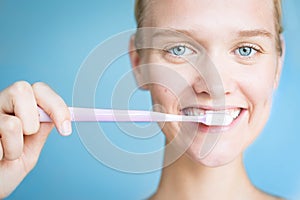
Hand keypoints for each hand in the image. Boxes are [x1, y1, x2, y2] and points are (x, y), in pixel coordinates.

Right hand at [0, 81, 71, 197]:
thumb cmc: (6, 167)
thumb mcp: (30, 149)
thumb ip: (41, 130)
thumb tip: (58, 116)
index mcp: (18, 105)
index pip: (40, 89)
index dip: (57, 106)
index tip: (66, 130)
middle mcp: (1, 104)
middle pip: (22, 89)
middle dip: (33, 120)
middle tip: (28, 137)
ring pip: (12, 123)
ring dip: (15, 147)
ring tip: (8, 154)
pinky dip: (2, 155)